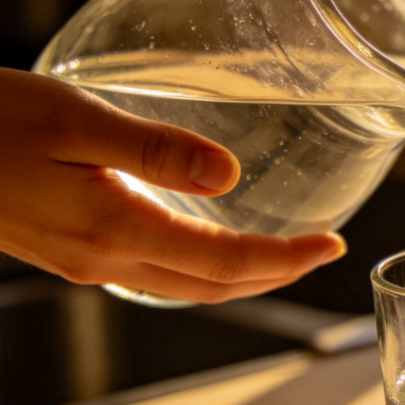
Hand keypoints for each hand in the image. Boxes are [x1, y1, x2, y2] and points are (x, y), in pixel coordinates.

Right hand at [0, 69, 345, 303]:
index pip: (224, 262)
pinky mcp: (71, 249)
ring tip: (286, 250)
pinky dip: (202, 265)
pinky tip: (213, 240)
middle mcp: (103, 258)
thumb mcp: (75, 118)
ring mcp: (85, 260)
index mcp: (112, 229)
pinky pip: (155, 272)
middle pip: (212, 286)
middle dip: (276, 273)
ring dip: (243, 274)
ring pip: (185, 285)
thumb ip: (156, 150)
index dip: (285, 260)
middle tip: (323, 251)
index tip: (332, 247)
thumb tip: (229, 177)